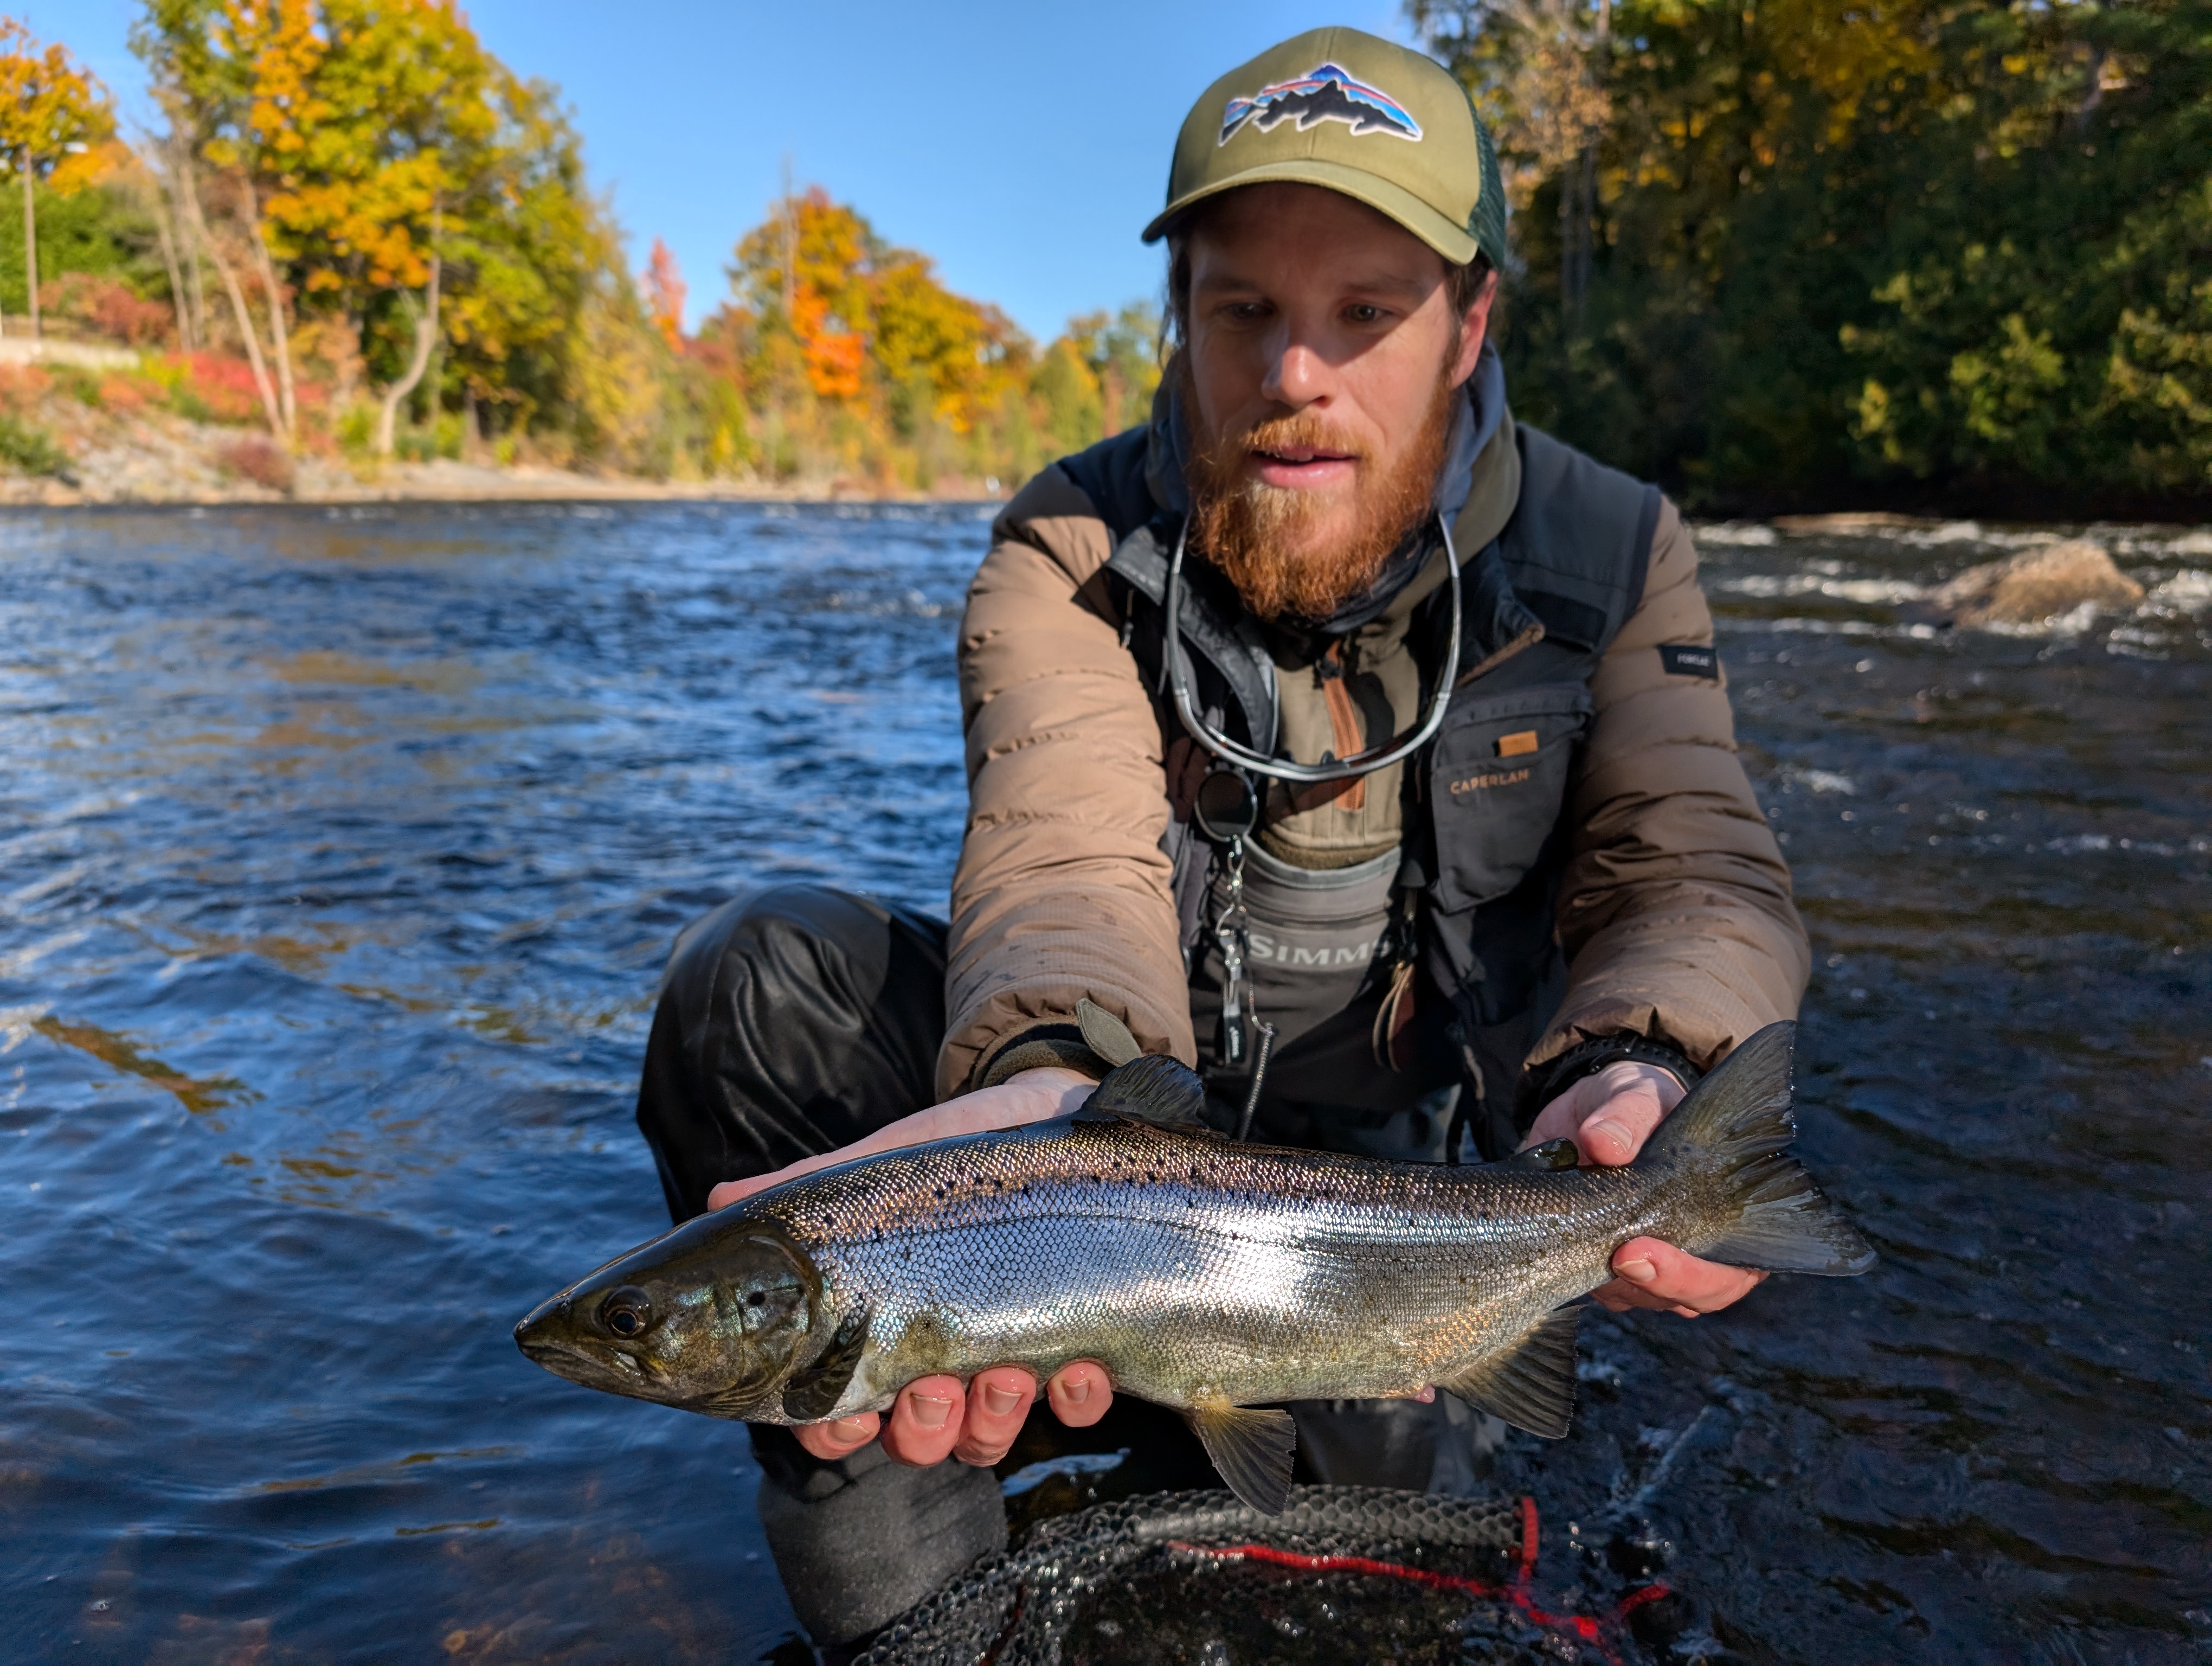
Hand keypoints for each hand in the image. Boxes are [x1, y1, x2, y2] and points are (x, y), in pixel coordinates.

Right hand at [706, 1067, 1118, 1462]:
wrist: (1053, 1109)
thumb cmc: (958, 1148)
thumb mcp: (890, 1164)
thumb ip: (813, 1187)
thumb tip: (722, 1199)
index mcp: (883, 1327)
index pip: (836, 1410)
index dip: (833, 1431)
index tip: (847, 1417)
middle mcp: (941, 1359)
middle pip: (916, 1441)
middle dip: (923, 1431)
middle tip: (933, 1387)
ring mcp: (1010, 1359)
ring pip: (987, 1438)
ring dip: (993, 1420)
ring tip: (1009, 1373)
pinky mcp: (1081, 1345)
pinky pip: (1078, 1408)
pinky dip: (1078, 1399)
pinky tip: (1083, 1364)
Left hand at [1521, 1058, 1766, 1318]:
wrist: (1587, 1110)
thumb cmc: (1634, 1102)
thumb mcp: (1635, 1094)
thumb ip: (1627, 1115)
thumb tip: (1604, 1144)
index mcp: (1726, 1215)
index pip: (1732, 1272)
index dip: (1694, 1276)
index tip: (1642, 1251)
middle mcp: (1695, 1249)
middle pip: (1689, 1299)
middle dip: (1654, 1285)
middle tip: (1619, 1257)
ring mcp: (1649, 1262)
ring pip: (1638, 1298)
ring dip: (1612, 1281)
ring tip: (1581, 1237)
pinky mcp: (1602, 1263)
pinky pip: (1595, 1288)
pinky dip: (1575, 1273)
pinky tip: (1561, 1241)